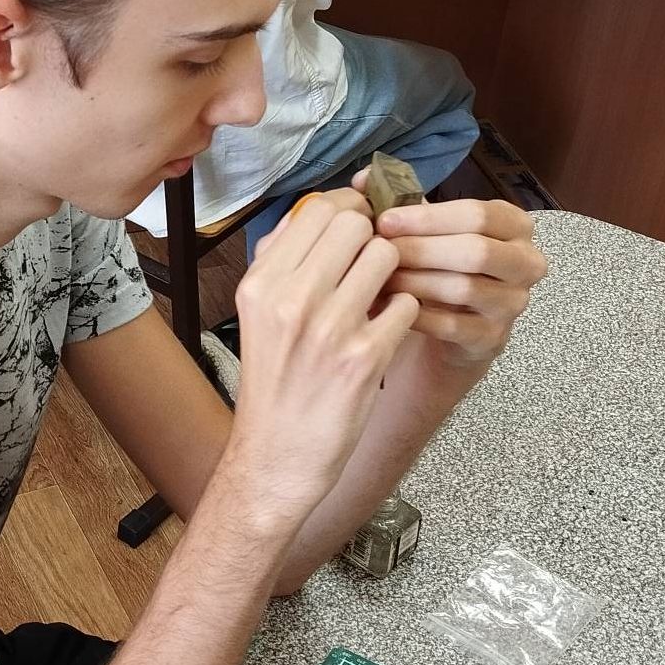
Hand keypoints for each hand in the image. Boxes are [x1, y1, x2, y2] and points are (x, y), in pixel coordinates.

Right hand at [227, 189, 418, 528]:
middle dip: (372, 239)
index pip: (317, 209)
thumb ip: (284, 261)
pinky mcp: (364, 359)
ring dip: (391, 274)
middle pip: (356, 225)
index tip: (358, 227)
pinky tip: (384, 331)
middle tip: (371, 265)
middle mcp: (290, 300)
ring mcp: (329, 329)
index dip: (348, 211)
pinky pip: (405, 305)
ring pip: (386, 257)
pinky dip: (401, 314)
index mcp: (261, 283)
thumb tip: (322, 211)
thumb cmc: (274, 381)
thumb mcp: (259, 313)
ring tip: (377, 299)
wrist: (277, 455)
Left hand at [355, 184, 546, 367]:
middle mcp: (525, 263)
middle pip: (476, 251)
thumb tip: (362, 178)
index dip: (427, 218)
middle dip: (421, 249)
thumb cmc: (437, 267)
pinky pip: (451, 326)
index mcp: (514, 225)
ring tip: (378, 278)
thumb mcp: (425, 230)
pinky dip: (416, 315)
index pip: (477, 214)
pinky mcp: (492, 339)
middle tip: (379, 251)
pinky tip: (388, 306)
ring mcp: (513, 304)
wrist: (446, 329)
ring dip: (415, 281)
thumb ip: (399, 200)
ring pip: (464, 288)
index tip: (384, 220)